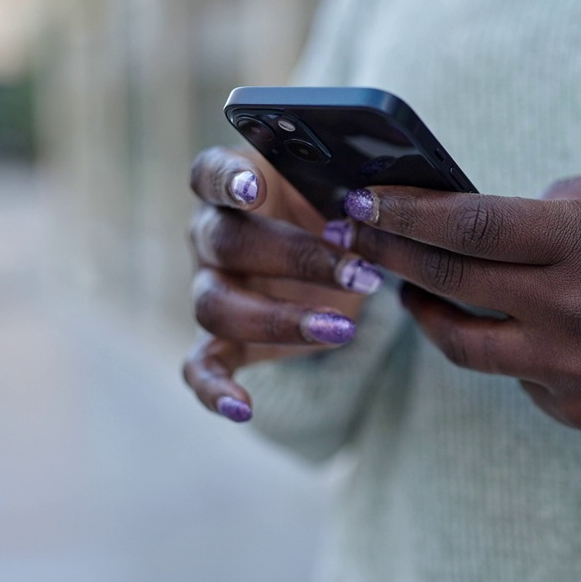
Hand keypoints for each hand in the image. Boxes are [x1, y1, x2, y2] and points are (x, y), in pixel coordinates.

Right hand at [182, 146, 383, 422]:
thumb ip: (350, 188)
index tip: (254, 189)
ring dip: (278, 319)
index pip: (210, 173)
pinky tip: (242, 408)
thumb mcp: (347, 194)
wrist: (335, 261)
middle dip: (297, 259)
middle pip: (227, 243)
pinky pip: (201, 365)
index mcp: (237, 184)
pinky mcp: (219, 339)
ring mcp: (210, 287)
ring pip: (217, 305)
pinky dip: (214, 388)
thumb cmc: (337, 213)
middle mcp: (210, 234)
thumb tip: (380, 196)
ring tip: (342, 328)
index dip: (227, 180)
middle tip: (360, 273)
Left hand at [343, 167, 580, 431]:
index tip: (361, 198)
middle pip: (451, 281)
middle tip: (351, 233)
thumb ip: (570, 195)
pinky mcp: (573, 408)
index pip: (473, 225)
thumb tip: (500, 210)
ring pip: (462, 343)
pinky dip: (497, 344)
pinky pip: (511, 373)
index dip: (408, 212)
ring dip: (423, 311)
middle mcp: (571, 309)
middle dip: (389, 252)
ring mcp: (569, 367)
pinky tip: (503, 322)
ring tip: (405, 285)